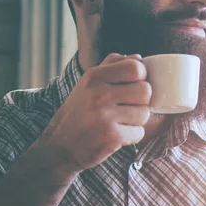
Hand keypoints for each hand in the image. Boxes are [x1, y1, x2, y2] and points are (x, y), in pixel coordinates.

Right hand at [31, 53, 150, 174]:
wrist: (60, 147)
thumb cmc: (79, 113)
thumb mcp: (88, 84)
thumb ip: (112, 67)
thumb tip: (138, 58)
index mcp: (94, 76)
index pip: (136, 68)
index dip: (141, 78)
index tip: (132, 87)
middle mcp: (99, 93)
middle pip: (145, 91)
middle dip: (140, 101)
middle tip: (126, 109)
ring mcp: (105, 115)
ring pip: (144, 113)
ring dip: (136, 121)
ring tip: (119, 123)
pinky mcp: (111, 137)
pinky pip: (139, 133)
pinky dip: (131, 137)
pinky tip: (116, 136)